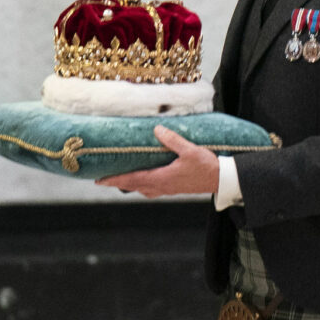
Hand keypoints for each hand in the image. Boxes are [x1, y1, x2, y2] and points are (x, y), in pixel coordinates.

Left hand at [97, 127, 219, 197]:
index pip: (132, 179)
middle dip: (118, 183)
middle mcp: (162, 186)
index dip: (115, 180)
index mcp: (162, 178)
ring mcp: (168, 189)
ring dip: (130, 185)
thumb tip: (157, 129)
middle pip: (134, 186)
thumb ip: (172, 140)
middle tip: (103, 180)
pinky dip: (142, 186)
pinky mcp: (174, 188)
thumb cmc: (206, 166)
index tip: (100, 181)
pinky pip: (152, 189)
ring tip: (120, 179)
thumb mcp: (190, 150)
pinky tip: (144, 180)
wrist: (220, 180)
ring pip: (143, 189)